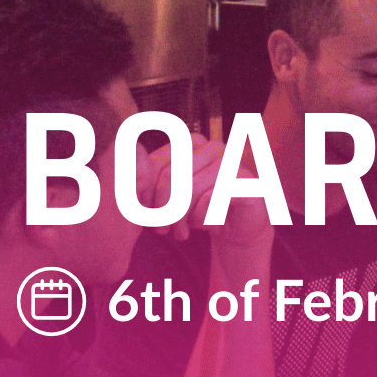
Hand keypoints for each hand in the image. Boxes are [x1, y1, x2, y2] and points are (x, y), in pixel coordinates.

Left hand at [140, 136, 274, 267]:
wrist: (237, 229)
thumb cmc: (197, 210)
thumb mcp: (166, 197)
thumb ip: (147, 179)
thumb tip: (129, 157)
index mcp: (192, 142)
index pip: (156, 163)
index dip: (145, 192)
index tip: (144, 215)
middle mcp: (213, 146)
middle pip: (171, 175)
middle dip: (161, 208)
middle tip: (161, 231)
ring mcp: (233, 161)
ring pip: (190, 187)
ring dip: (179, 217)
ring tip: (179, 234)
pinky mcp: (247, 181)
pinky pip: (211, 198)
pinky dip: (200, 217)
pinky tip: (201, 226)